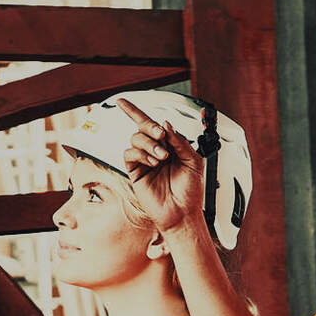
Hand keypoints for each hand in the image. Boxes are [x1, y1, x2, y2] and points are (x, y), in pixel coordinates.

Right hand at [114, 96, 205, 235]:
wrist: (183, 213)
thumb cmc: (190, 191)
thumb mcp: (194, 161)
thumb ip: (180, 141)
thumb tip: (165, 125)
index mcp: (169, 146)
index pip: (151, 125)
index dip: (134, 112)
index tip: (122, 102)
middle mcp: (155, 152)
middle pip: (142, 129)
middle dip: (150, 128)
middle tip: (161, 135)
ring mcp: (144, 162)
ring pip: (135, 140)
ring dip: (149, 144)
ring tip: (162, 157)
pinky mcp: (136, 173)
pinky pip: (129, 155)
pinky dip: (141, 154)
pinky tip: (153, 162)